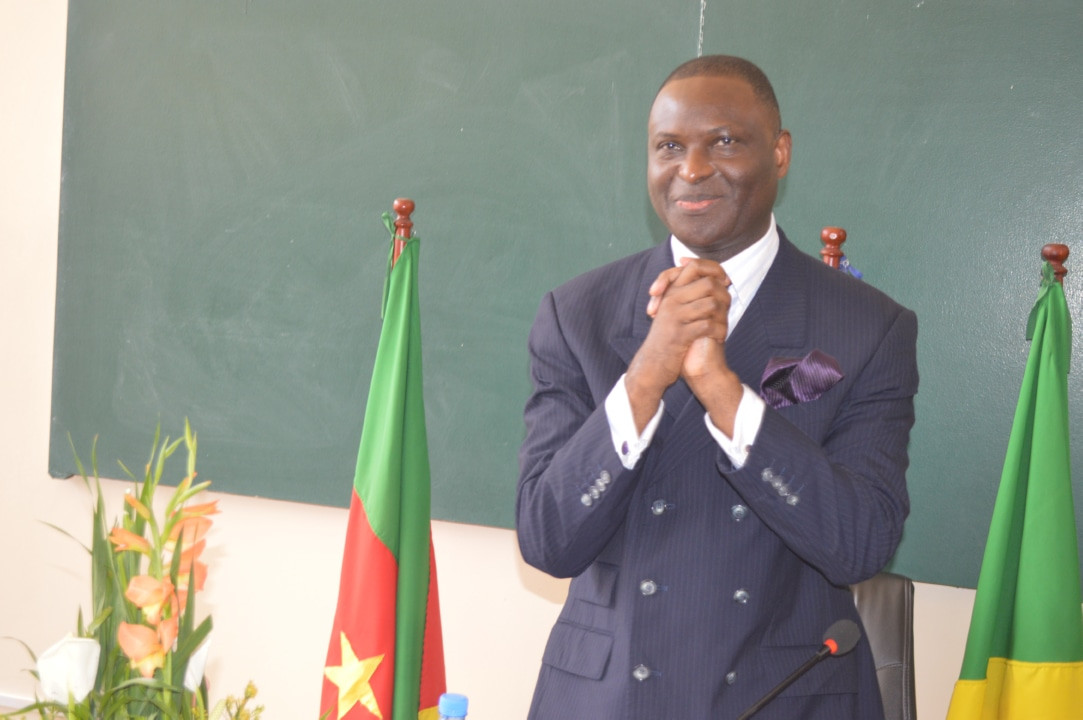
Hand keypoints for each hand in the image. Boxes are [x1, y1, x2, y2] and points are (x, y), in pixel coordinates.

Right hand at [625, 259, 731, 429]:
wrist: (651, 365)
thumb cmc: (667, 338)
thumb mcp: (674, 312)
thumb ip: (690, 295)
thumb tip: (717, 280)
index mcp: (670, 292)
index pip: (694, 266)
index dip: (714, 270)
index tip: (725, 281)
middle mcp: (671, 300)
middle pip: (707, 282)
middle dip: (724, 295)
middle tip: (728, 308)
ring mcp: (675, 317)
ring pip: (711, 304)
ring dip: (723, 315)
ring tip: (723, 325)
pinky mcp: (680, 335)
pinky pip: (708, 325)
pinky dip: (719, 332)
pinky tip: (719, 338)